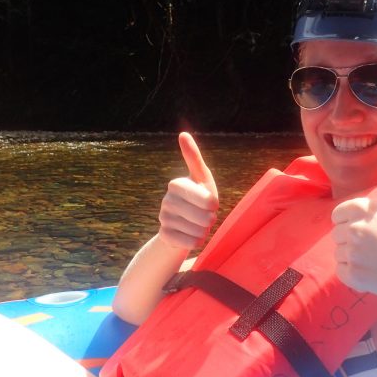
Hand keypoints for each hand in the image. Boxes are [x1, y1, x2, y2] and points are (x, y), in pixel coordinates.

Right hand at [157, 132, 219, 250]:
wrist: (184, 222)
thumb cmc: (199, 195)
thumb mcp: (201, 177)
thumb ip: (194, 158)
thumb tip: (182, 134)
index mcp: (176, 184)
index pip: (205, 199)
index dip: (213, 203)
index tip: (212, 203)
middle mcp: (167, 200)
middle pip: (204, 217)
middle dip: (210, 219)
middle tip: (206, 215)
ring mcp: (163, 218)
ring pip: (198, 231)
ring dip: (204, 230)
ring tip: (198, 224)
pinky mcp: (164, 235)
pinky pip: (190, 242)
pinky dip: (196, 241)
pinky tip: (193, 235)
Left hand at [331, 129, 376, 300]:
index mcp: (361, 209)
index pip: (339, 214)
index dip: (354, 220)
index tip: (375, 227)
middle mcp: (354, 230)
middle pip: (338, 233)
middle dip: (354, 238)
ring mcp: (353, 255)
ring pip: (339, 252)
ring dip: (354, 255)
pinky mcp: (354, 276)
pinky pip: (342, 271)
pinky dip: (354, 273)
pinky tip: (374, 269)